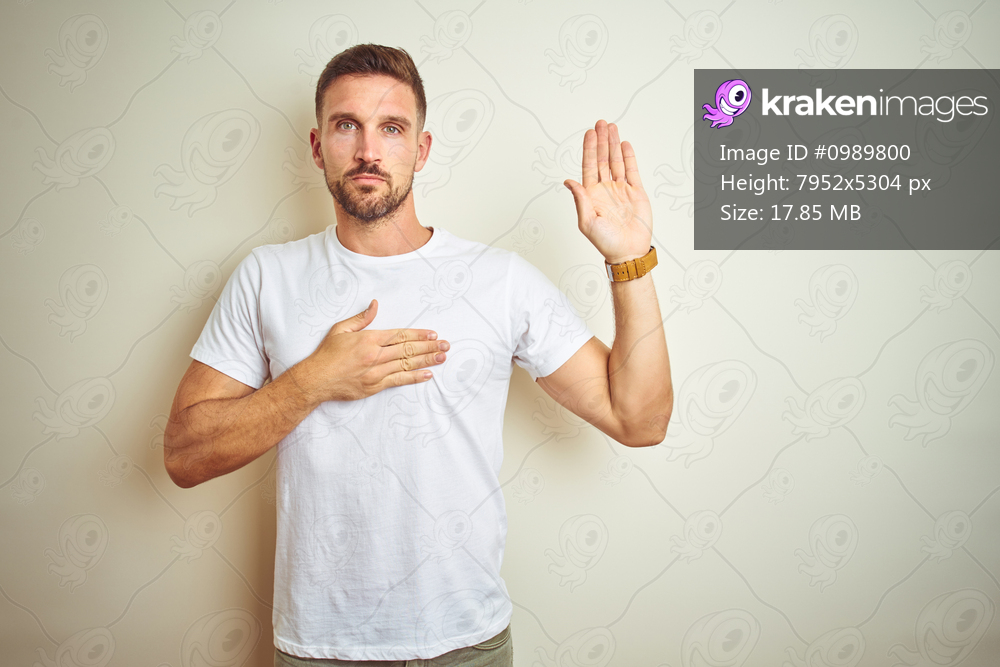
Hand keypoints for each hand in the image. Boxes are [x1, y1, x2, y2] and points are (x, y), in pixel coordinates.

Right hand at [303, 299, 448, 401]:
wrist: (316, 379)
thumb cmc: (327, 354)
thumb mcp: (341, 329)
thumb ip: (362, 318)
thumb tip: (375, 305)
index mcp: (369, 339)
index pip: (400, 335)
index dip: (419, 334)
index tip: (433, 334)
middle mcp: (375, 355)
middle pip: (408, 349)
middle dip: (429, 347)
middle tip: (445, 345)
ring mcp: (376, 372)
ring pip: (407, 364)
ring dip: (427, 360)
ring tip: (442, 357)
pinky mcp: (375, 386)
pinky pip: (399, 380)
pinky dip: (414, 377)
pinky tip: (427, 374)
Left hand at [564, 120, 652, 263]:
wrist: (628, 252)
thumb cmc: (605, 242)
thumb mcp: (586, 222)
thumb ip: (579, 199)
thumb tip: (568, 181)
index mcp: (591, 195)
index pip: (589, 166)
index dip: (589, 149)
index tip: (589, 134)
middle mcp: (605, 189)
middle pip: (602, 159)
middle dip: (601, 141)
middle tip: (601, 124)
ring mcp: (620, 189)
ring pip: (616, 161)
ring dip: (613, 144)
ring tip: (612, 128)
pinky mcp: (635, 192)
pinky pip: (632, 170)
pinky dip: (628, 157)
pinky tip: (624, 145)